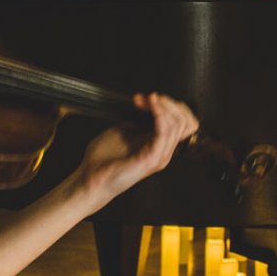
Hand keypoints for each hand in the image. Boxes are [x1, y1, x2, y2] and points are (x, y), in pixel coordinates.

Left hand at [75, 93, 199, 210]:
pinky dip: (159, 114)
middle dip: (168, 102)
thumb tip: (146, 106)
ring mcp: (160, 156)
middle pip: (185, 121)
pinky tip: (149, 105)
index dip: (170, 105)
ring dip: (161, 105)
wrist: (91, 178)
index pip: (183, 122)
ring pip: (178, 124)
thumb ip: (138, 121)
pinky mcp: (151, 159)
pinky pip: (165, 133)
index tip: (148, 97)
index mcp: (159, 145)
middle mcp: (163, 151)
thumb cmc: (103, 159)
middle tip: (147, 97)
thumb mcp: (124, 131)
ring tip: (145, 100)